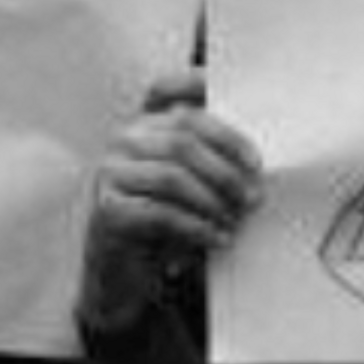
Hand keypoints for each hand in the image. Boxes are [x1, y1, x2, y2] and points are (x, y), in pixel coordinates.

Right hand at [80, 71, 262, 333]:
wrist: (124, 273)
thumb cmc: (165, 224)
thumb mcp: (191, 185)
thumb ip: (210, 161)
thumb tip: (258, 162)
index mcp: (144, 124)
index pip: (166, 89)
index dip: (200, 92)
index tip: (233, 117)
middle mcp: (123, 140)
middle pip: (181, 135)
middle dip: (226, 166)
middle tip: (254, 194)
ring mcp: (110, 172)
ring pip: (171, 174)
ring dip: (213, 200)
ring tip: (235, 219)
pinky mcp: (106, 209)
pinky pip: (159, 213)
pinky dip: (196, 227)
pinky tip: (216, 238)